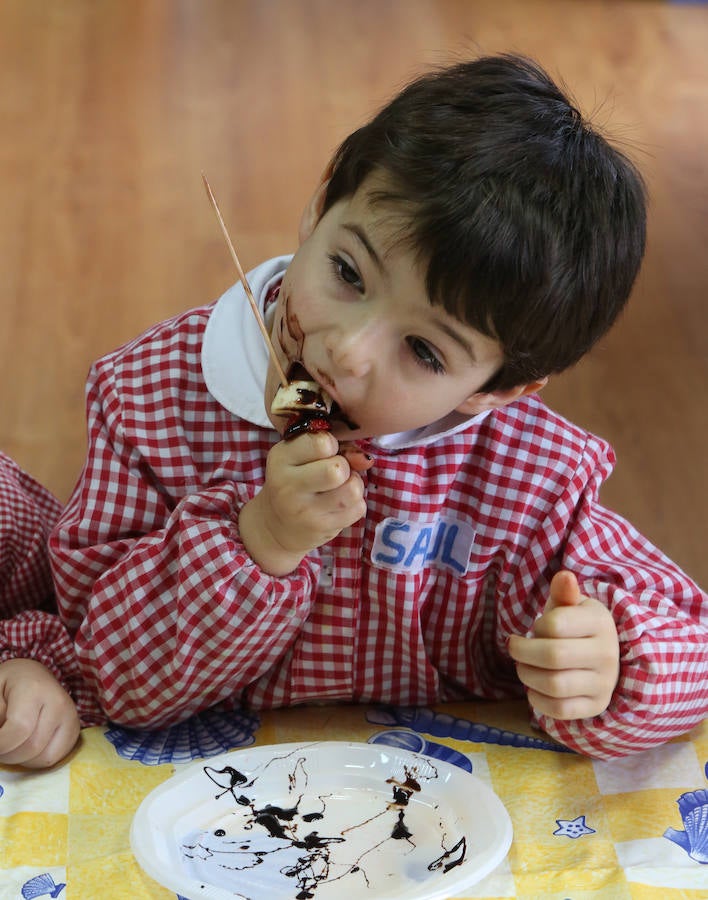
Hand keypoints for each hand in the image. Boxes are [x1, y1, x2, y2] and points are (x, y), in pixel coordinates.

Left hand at [0, 659, 80, 767]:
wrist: (31, 676)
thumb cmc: (8, 685)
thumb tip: (0, 742)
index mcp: (35, 688)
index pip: (20, 729)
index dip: (2, 744)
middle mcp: (59, 702)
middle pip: (33, 747)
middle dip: (10, 753)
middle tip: (1, 744)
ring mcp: (71, 717)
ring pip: (46, 758)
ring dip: (24, 759)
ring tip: (14, 743)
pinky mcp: (75, 730)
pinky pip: (56, 758)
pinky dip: (38, 759)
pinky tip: (28, 745)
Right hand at [240, 431, 366, 574]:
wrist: (277, 525)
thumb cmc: (296, 480)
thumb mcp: (304, 456)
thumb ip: (337, 447)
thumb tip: (366, 460)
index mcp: (280, 458)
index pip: (322, 442)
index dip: (331, 444)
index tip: (323, 452)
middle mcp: (287, 486)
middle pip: (338, 468)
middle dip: (344, 466)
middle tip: (333, 472)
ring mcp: (304, 511)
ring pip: (353, 489)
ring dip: (353, 485)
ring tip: (340, 487)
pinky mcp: (321, 528)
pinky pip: (358, 508)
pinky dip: (354, 504)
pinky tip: (338, 505)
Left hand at [508, 570, 619, 720]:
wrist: (603, 655)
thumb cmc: (578, 626)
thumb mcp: (572, 605)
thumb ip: (564, 593)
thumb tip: (564, 576)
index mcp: (600, 623)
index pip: (555, 625)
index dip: (538, 626)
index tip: (537, 627)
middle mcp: (607, 654)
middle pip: (552, 656)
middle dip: (523, 652)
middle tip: (515, 648)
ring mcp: (604, 684)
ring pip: (554, 685)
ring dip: (527, 675)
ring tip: (522, 666)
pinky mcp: (595, 706)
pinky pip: (560, 710)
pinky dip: (537, 700)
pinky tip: (533, 687)